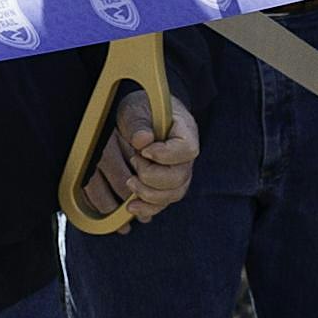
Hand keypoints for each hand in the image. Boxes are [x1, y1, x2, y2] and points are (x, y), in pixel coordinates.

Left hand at [77, 84, 199, 223]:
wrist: (143, 117)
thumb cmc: (143, 110)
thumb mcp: (137, 109)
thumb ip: (139, 123)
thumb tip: (142, 140)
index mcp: (185, 132)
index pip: (187, 149)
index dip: (166, 155)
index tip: (144, 151)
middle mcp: (186, 157)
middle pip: (180, 178)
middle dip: (152, 177)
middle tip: (133, 162)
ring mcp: (179, 174)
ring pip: (173, 195)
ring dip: (148, 195)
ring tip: (130, 183)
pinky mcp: (166, 187)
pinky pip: (163, 204)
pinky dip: (147, 209)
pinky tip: (131, 207)